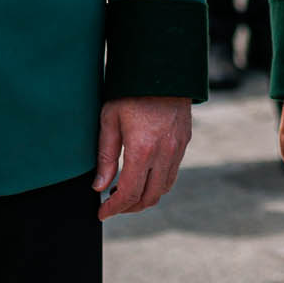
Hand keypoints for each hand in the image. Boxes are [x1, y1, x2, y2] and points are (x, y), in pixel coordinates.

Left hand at [94, 96, 192, 217]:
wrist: (162, 69)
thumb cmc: (131, 92)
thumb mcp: (109, 120)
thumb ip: (105, 156)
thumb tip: (99, 186)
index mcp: (142, 149)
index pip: (129, 193)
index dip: (114, 208)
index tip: (102, 213)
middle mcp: (164, 153)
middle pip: (149, 197)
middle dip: (129, 208)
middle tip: (112, 205)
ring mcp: (177, 148)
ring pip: (163, 188)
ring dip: (145, 197)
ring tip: (126, 191)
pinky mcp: (184, 142)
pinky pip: (172, 173)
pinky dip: (157, 183)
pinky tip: (143, 176)